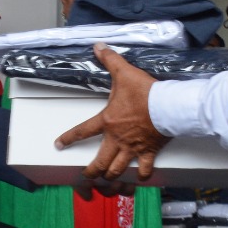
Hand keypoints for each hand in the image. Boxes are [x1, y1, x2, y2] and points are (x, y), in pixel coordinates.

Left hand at [55, 44, 170, 181]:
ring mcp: (133, 148)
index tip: (58, 145)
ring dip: (111, 177)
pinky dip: (142, 176)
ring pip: (117, 169)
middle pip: (100, 162)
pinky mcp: (149, 152)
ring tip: (107, 181)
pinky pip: (144, 169)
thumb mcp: (124, 72)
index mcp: (108, 121)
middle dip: (91, 172)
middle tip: (87, 176)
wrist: (168, 106)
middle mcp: (117, 139)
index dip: (69, 138)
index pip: (82, 131)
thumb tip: (98, 47)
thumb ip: (110, 60)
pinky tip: (139, 179)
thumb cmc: (146, 92)